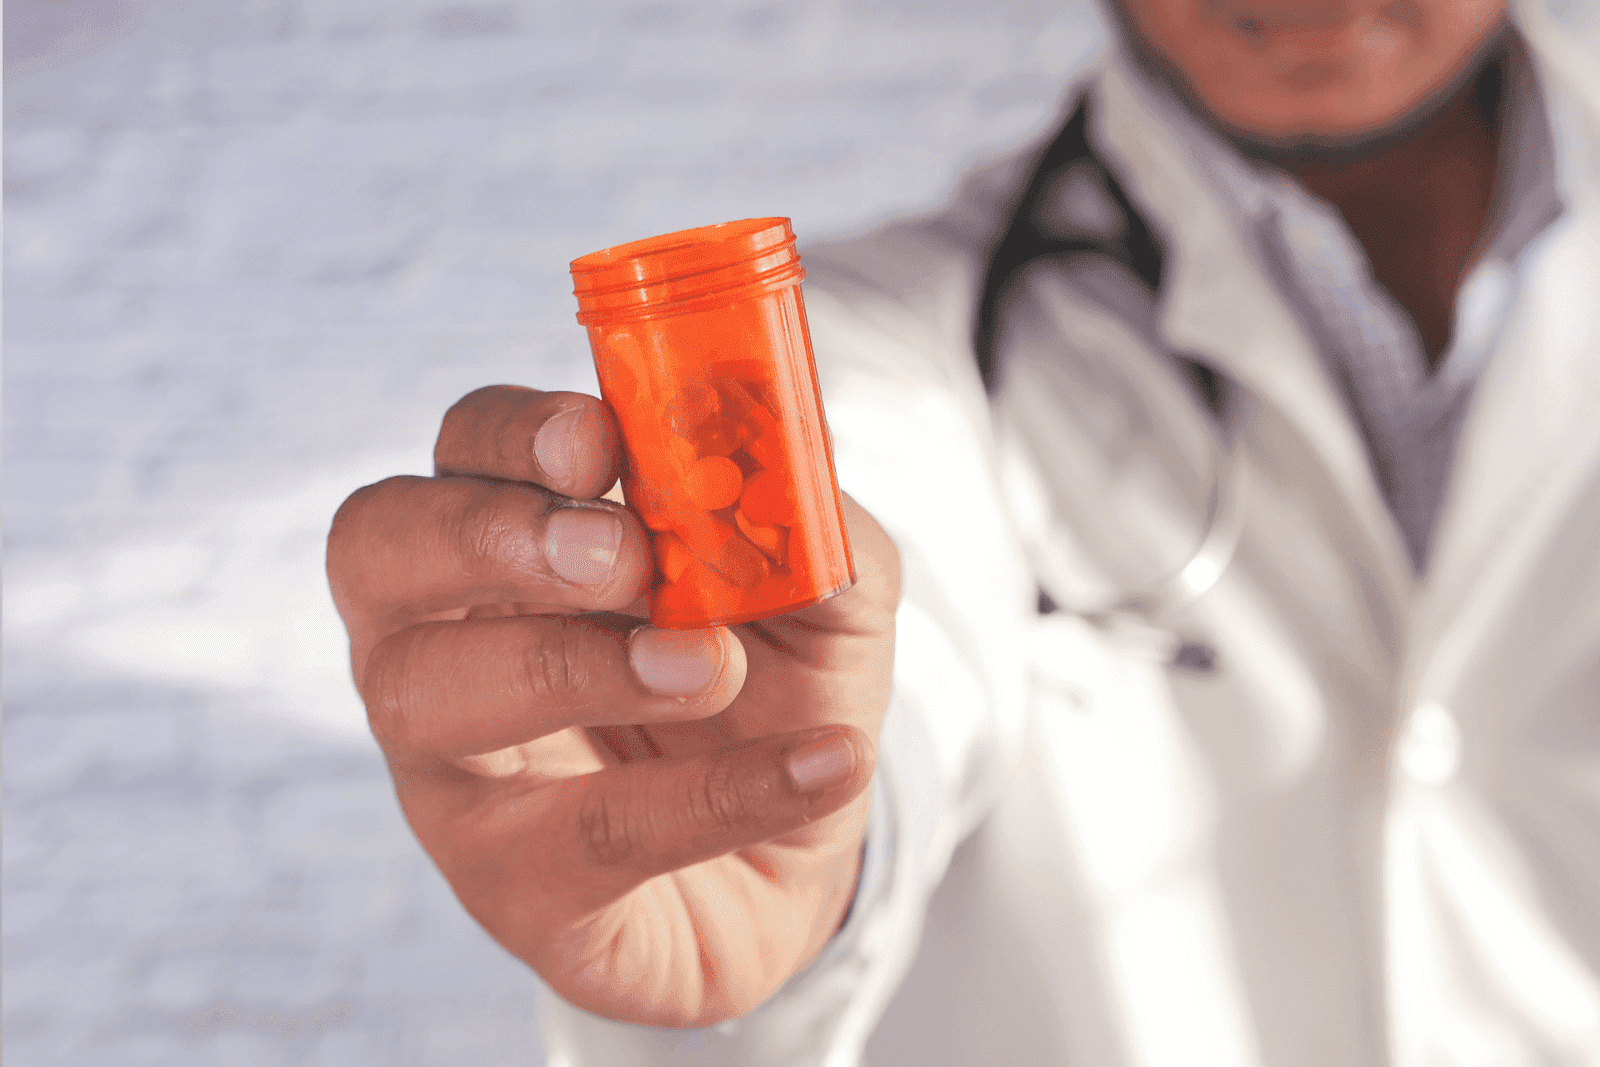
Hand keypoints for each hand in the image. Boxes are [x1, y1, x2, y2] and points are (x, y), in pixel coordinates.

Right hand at [327, 385, 899, 1026]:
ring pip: (429, 697)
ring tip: (713, 669)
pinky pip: (581, 837)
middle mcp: (442, 638)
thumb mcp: (816, 584)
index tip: (597, 440)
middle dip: (491, 534)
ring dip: (575, 666)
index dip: (513, 433)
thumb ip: (798, 516)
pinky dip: (710, 797)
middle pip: (379, 550)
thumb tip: (781, 462)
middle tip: (622, 555)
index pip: (464, 447)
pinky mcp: (512, 884)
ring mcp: (455, 769)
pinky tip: (821, 763)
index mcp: (512, 534)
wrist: (797, 861)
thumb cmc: (778, 690)